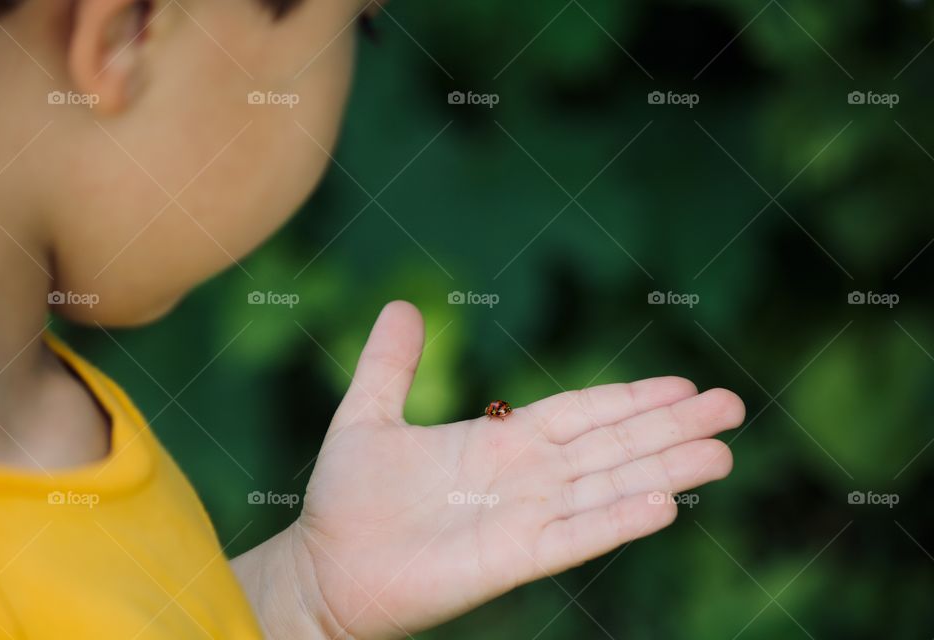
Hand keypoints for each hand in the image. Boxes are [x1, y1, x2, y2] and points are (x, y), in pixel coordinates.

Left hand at [240, 302, 744, 638]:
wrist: (323, 569)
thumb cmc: (346, 499)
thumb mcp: (368, 415)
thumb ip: (391, 364)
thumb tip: (403, 304)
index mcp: (500, 442)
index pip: (580, 413)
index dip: (631, 399)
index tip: (683, 384)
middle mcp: (524, 478)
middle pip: (610, 445)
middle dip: (670, 427)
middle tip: (733, 407)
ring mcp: (522, 518)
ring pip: (607, 486)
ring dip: (664, 469)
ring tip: (722, 453)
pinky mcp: (510, 559)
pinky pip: (574, 536)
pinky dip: (617, 520)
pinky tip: (664, 504)